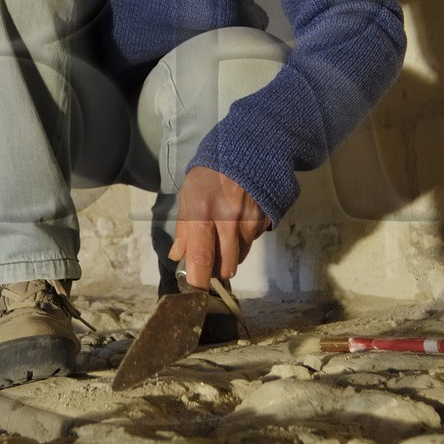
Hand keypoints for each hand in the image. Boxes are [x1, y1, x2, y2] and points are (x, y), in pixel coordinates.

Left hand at [168, 166, 268, 289]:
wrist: (246, 150)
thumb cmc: (209, 173)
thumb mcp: (188, 194)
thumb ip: (184, 228)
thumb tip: (178, 256)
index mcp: (203, 212)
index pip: (201, 257)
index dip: (198, 280)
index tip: (196, 293)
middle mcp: (228, 220)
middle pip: (226, 265)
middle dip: (217, 270)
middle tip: (211, 261)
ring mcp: (250, 221)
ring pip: (241, 256)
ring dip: (231, 255)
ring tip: (225, 235)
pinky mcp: (265, 219)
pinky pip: (253, 242)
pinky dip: (244, 240)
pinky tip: (239, 223)